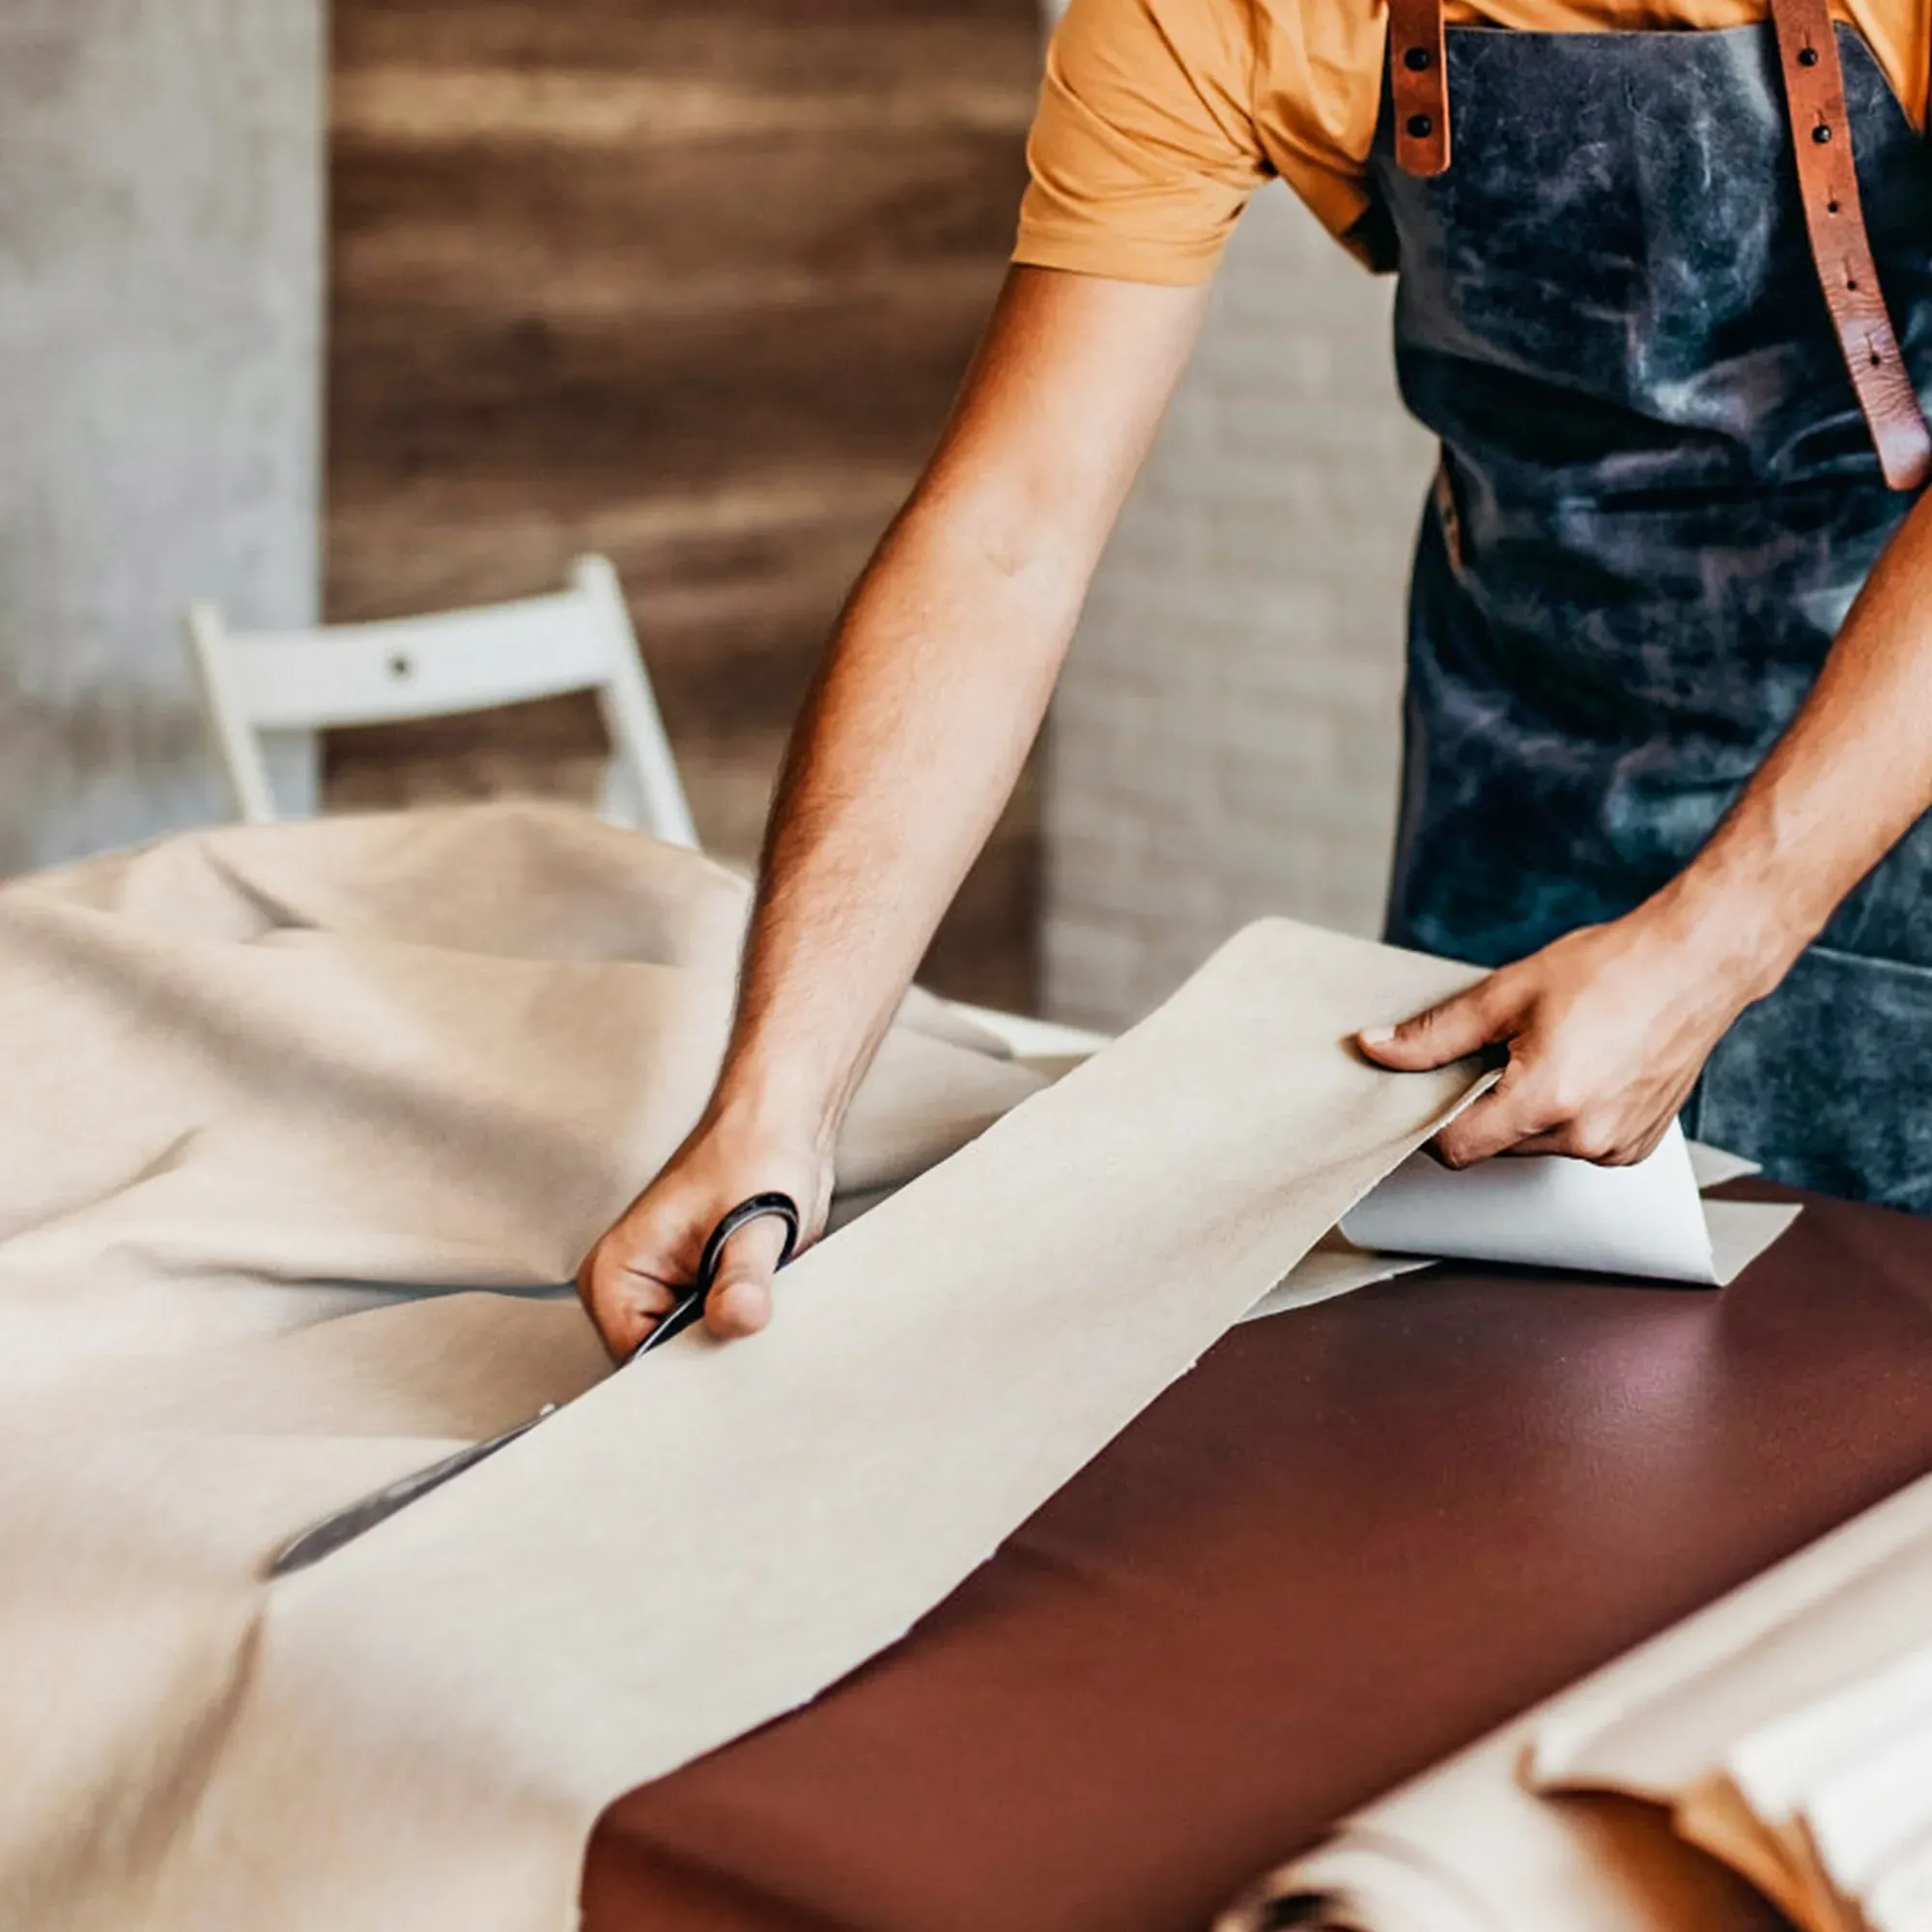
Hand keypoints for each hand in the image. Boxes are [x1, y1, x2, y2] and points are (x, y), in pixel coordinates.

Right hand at [576, 1105, 831, 1358]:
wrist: (782, 1128)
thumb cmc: (756, 1155)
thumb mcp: (752, 1223)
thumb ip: (742, 1276)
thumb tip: (736, 1317)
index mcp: (615, 1276)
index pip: (637, 1367)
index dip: (687, 1374)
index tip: (730, 1364)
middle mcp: (629, 1292)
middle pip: (664, 1368)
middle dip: (712, 1358)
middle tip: (752, 1327)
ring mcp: (661, 1296)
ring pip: (694, 1355)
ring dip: (730, 1342)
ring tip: (759, 1304)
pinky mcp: (694, 1296)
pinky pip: (715, 1335)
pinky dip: (741, 1327)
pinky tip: (765, 1303)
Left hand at [1356, 906, 1771, 1167]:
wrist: (1696, 963)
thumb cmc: (1610, 970)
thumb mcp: (1506, 994)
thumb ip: (1434, 1034)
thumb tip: (1376, 1049)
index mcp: (1546, 1101)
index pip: (1455, 1147)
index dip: (1427, 1121)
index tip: (1422, 1091)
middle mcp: (1585, 1138)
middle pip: (1494, 1145)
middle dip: (1480, 1105)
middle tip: (1493, 1050)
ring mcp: (1616, 1148)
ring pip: (1533, 1145)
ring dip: (1523, 1109)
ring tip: (1548, 1052)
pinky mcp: (1637, 1146)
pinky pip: (1576, 1144)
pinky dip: (1563, 1115)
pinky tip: (1582, 1068)